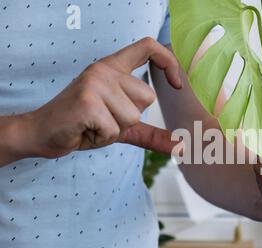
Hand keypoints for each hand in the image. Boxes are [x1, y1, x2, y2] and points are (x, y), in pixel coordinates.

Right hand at [18, 37, 181, 159]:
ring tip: (93, 125)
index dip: (169, 61)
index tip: (178, 84)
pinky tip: (85, 130)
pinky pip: (114, 130)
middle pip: (147, 98)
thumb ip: (151, 134)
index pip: (147, 47)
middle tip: (103, 119)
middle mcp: (104, 69)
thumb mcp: (121, 127)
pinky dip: (102, 138)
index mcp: (113, 67)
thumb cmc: (83, 125)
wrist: (42, 133)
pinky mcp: (87, 101)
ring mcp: (95, 82)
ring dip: (115, 131)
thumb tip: (182, 147)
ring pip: (133, 116)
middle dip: (129, 120)